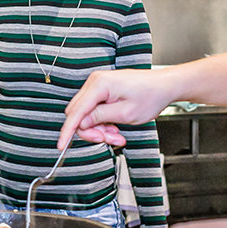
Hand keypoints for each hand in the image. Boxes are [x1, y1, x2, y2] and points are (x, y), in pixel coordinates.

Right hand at [58, 69, 174, 148]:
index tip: (61, 145)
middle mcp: (95, 82)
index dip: (67, 131)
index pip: (76, 112)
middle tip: (109, 139)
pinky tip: (115, 127)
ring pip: (86, 114)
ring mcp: (98, 85)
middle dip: (92, 131)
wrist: (164, 86)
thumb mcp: (125, 113)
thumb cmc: (150, 96)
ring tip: (118, 135)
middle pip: (78, 114)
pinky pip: (94, 110)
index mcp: (99, 85)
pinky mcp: (103, 90)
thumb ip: (100, 118)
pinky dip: (103, 122)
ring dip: (99, 129)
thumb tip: (81, 124)